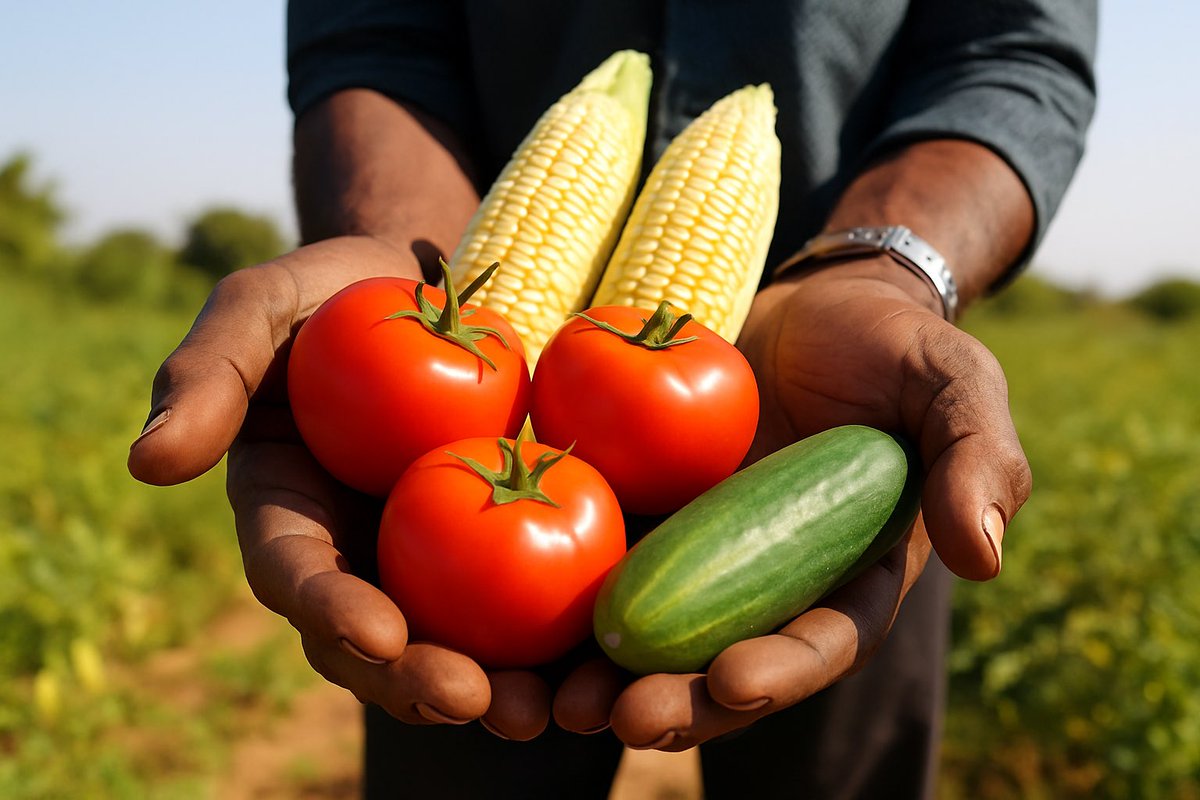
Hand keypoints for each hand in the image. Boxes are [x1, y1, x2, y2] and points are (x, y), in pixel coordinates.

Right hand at [126, 235, 559, 740]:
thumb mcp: (264, 306)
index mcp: (291, 512)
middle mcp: (358, 554)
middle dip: (417, 681)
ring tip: (543, 712)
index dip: (330, 610)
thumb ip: (208, 370)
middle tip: (472, 700)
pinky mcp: (505, 548)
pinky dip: (555, 643)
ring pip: (454, 645)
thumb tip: (149, 463)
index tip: (378, 633)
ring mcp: (431, 561)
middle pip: (377, 642)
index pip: (298, 575)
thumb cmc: (339, 289)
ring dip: (495, 690)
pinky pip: (527, 606)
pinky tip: (596, 665)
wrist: (435, 283)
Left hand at [590, 258, 1030, 748]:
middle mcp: (773, 581)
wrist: (810, 303)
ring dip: (612, 679)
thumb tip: (985, 558)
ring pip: (659, 636)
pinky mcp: (651, 514)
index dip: (782, 669)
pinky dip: (571, 608)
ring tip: (560, 704)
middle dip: (682, 700)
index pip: (823, 640)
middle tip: (627, 719)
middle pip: (728, 660)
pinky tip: (521, 634)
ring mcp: (706, 554)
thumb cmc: (891, 344)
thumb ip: (977, 457)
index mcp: (850, 571)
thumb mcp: (952, 383)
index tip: (732, 679)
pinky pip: (608, 567)